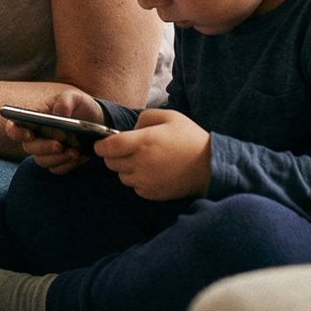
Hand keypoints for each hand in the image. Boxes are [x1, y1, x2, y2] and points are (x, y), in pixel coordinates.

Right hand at [3, 88, 105, 173]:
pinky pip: (57, 169)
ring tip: (74, 151)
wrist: (97, 120)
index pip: (14, 127)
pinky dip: (67, 165)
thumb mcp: (74, 96)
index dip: (16, 133)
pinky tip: (79, 156)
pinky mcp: (59, 162)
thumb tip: (59, 115)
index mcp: (34, 117)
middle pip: (28, 147)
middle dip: (43, 147)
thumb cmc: (79, 105)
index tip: (30, 135)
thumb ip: (64, 101)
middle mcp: (36, 136)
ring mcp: (47, 151)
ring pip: (42, 161)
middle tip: (60, 145)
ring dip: (57, 158)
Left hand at [96, 109, 211, 200]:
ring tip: (142, 160)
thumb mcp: (169, 116)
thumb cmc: (189, 138)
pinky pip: (134, 187)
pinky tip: (151, 172)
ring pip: (121, 176)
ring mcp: (145, 181)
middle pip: (111, 162)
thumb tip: (131, 130)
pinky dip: (137, 180)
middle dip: (113, 155)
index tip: (102, 144)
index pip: (108, 147)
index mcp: (143, 142)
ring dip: (125, 168)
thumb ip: (144, 118)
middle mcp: (140, 163)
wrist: (209, 166)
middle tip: (126, 149)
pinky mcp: (151, 194)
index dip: (101, 146)